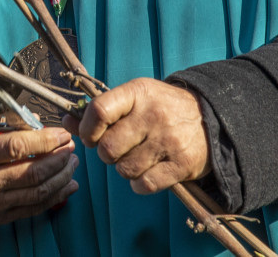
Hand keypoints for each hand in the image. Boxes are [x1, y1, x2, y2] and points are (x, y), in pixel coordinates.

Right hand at [0, 121, 78, 227]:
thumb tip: (24, 116)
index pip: (17, 147)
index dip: (45, 140)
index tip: (61, 134)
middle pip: (33, 171)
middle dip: (59, 158)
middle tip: (70, 147)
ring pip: (38, 192)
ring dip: (61, 177)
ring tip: (71, 164)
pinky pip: (33, 208)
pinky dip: (55, 197)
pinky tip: (66, 186)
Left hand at [62, 78, 209, 193]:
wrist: (211, 118)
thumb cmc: (161, 107)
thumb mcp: (134, 98)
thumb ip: (100, 110)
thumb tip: (65, 121)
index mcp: (138, 93)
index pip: (99, 111)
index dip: (87, 130)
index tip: (90, 136)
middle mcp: (153, 115)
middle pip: (108, 148)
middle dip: (106, 154)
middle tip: (117, 149)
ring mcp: (168, 140)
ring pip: (124, 169)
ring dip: (124, 168)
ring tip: (136, 157)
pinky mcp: (181, 164)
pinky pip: (144, 184)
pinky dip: (140, 183)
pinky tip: (147, 170)